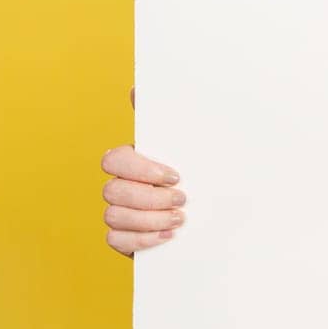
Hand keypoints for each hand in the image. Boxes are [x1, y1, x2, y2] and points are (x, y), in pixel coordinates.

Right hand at [100, 85, 186, 257]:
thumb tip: (138, 88)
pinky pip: (115, 240)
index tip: (175, 176)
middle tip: (182, 199)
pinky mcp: (122, 238)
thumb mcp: (192, 149)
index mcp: (133, 162)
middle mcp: (120, 186)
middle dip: (149, 197)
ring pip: (113, 215)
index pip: (114, 159)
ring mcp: (118, 213)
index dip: (140, 169)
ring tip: (179, 219)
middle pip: (113, 190)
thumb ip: (169, 121)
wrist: (214, 218)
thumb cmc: (199, 177)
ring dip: (148, 219)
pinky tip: (168, 236)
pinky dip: (142, 240)